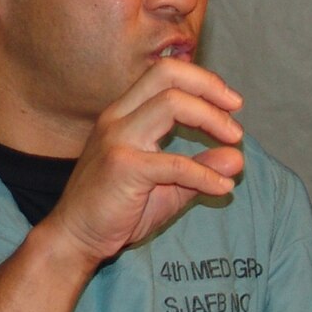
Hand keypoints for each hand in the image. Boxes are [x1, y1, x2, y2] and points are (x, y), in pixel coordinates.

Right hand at [39, 59, 243, 265]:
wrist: (75, 238)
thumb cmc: (116, 210)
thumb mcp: (167, 185)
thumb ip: (199, 169)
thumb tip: (237, 158)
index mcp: (124, 113)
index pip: (166, 74)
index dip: (203, 81)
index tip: (230, 104)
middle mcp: (118, 117)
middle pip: (168, 74)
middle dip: (209, 86)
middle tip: (237, 110)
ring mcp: (117, 139)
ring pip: (172, 104)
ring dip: (212, 118)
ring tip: (235, 141)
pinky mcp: (123, 167)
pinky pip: (175, 162)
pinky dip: (205, 174)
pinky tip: (222, 188)